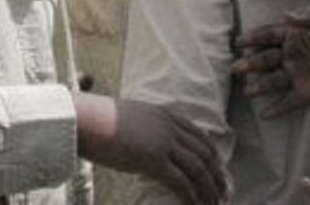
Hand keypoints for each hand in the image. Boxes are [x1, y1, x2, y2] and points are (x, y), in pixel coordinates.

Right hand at [74, 92, 225, 204]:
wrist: (84, 119)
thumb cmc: (97, 120)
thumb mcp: (129, 119)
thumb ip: (144, 129)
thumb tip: (145, 147)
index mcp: (164, 114)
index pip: (198, 134)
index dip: (212, 154)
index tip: (219, 169)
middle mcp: (168, 127)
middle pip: (204, 153)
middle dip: (217, 175)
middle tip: (224, 192)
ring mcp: (162, 143)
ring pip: (198, 169)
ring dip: (210, 189)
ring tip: (216, 204)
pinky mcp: (153, 160)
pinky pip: (181, 182)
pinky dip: (192, 197)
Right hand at [231, 12, 309, 116]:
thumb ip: (307, 20)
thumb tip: (284, 14)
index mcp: (296, 35)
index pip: (270, 35)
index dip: (254, 38)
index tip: (239, 42)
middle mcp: (293, 55)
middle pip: (267, 59)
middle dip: (251, 63)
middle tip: (237, 68)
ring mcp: (299, 74)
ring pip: (274, 80)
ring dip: (260, 85)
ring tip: (248, 90)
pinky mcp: (308, 92)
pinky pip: (289, 101)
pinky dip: (277, 107)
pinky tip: (265, 114)